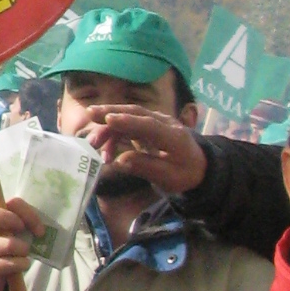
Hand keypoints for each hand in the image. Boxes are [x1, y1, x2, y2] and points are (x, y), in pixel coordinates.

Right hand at [0, 199, 41, 290]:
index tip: (39, 229)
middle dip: (14, 222)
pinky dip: (20, 264)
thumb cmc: (4, 251)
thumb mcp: (12, 235)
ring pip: (6, 244)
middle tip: (27, 236)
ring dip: (23, 250)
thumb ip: (22, 226)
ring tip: (25, 257)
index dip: (26, 213)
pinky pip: (5, 264)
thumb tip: (40, 230)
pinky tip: (22, 266)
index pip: (8, 203)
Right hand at [73, 104, 205, 195]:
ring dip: (108, 126)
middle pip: (136, 113)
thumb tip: (119, 161)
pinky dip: (113, 134)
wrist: (199, 167)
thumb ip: (144, 167)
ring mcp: (155, 122)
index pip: (149, 125)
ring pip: (129, 117)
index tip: (108, 120)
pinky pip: (128, 125)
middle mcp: (164, 123)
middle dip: (112, 112)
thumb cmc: (184, 174)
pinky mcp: (147, 126)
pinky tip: (105, 151)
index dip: (128, 122)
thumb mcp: (168, 178)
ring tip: (93, 142)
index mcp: (174, 136)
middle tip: (89, 114)